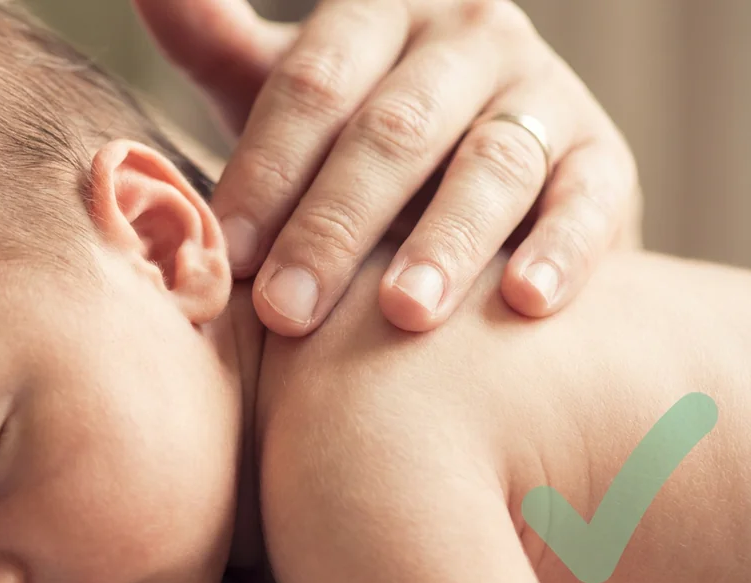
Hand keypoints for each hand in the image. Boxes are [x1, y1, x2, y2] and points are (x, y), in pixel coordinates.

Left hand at [132, 0, 641, 334]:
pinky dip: (562, 250)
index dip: (267, 170)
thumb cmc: (350, 137)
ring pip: (491, 165)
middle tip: (288, 310)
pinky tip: (525, 303)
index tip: (227, 253)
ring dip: (446, 243)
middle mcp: (469, 40)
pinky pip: (588, 201)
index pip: (314, 85)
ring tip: (404, 314)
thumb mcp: (284, 83)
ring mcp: (543, 97)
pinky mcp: (602, 160)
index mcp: (380, 15)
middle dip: (336, 224)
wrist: (475, 167)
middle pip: (394, 130)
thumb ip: (217, 42)